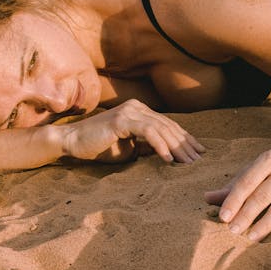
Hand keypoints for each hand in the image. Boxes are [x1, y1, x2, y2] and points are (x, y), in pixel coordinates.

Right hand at [61, 99, 204, 163]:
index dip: (184, 139)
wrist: (72, 142)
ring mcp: (130, 111)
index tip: (198, 153)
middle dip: (185, 144)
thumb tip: (170, 154)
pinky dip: (160, 146)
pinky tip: (168, 159)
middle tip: (197, 160)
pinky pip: (148, 132)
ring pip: (162, 128)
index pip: (167, 125)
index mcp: (139, 111)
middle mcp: (137, 107)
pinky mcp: (122, 119)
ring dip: (176, 147)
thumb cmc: (98, 147)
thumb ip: (147, 147)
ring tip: (187, 162)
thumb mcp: (129, 149)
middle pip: (168, 126)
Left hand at [205, 145, 270, 240]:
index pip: (246, 182)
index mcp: (267, 160)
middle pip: (261, 195)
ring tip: (249, 237)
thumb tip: (207, 198)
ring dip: (262, 224)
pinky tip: (266, 234)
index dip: (233, 200)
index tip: (223, 216)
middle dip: (245, 214)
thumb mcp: (255, 171)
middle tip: (232, 229)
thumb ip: (233, 186)